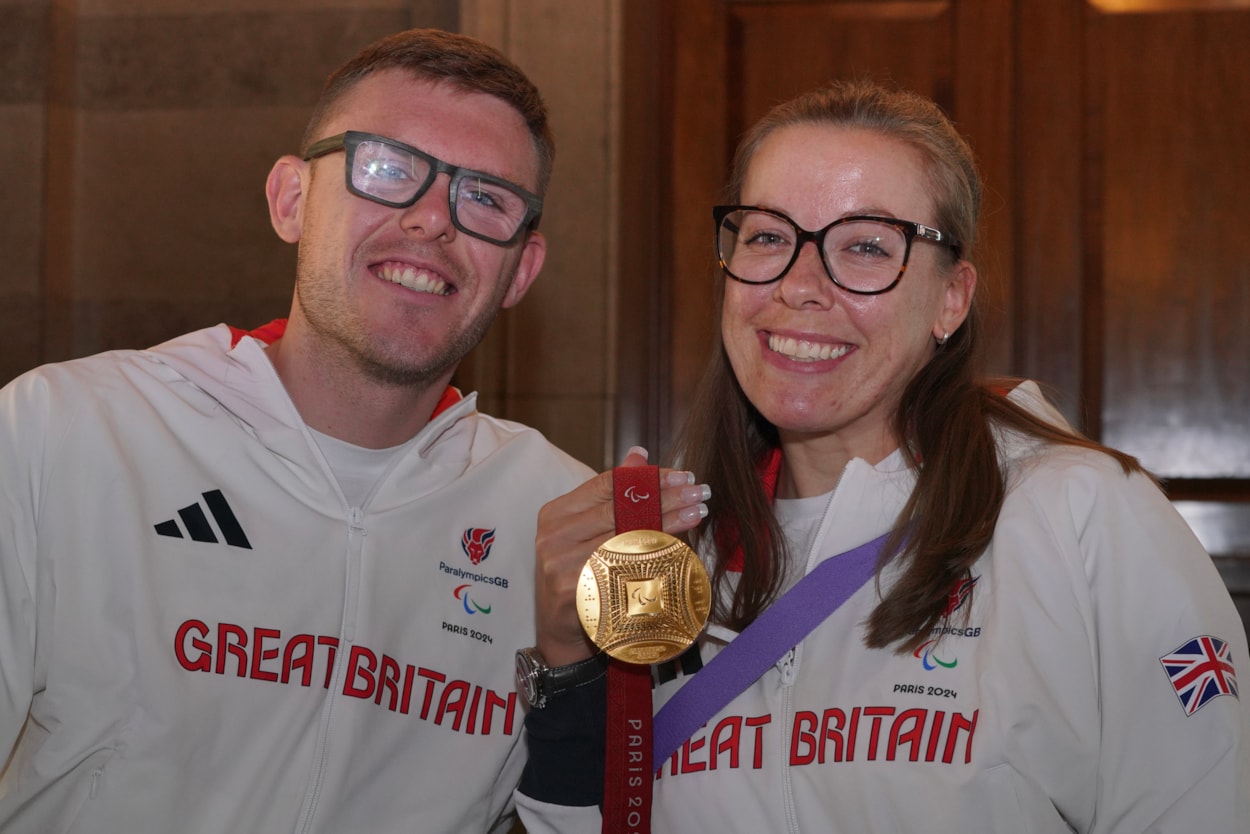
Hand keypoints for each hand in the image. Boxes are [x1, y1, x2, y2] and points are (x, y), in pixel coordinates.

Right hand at [533, 447, 710, 665]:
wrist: (561, 631)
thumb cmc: (580, 574)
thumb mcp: (589, 530)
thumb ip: (612, 494)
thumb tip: (639, 454)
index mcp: (555, 514)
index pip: (607, 485)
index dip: (647, 478)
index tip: (681, 475)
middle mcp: (553, 537)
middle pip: (620, 510)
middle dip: (666, 499)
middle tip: (699, 492)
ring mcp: (562, 565)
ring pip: (626, 537)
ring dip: (669, 524)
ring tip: (697, 514)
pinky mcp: (577, 591)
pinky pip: (625, 569)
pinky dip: (655, 557)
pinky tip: (680, 548)